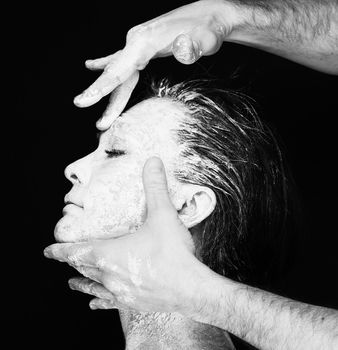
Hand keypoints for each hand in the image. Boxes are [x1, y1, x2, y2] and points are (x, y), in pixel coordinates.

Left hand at [44, 157, 209, 313]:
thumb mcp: (163, 214)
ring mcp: (120, 292)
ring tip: (72, 283)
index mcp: (110, 254)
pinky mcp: (132, 303)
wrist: (191, 288)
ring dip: (81, 283)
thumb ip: (155, 187)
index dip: (60, 251)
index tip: (48, 251)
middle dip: (72, 263)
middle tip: (63, 260)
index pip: (76, 252)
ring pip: (92, 287)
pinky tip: (94, 304)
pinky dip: (99, 302)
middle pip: (83, 269)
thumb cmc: (173, 254)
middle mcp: (110, 275)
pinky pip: (108, 303)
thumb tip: (152, 162)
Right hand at [74, 0, 233, 129]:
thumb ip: (193, 46)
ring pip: (118, 72)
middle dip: (100, 95)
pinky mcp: (143, 47)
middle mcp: (136, 41)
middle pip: (114, 73)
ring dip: (106, 92)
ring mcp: (138, 43)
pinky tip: (93, 65)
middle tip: (92, 117)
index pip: (118, 69)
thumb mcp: (206, 39)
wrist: (210, 16)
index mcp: (144, 41)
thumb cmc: (208, 29)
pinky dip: (109, 70)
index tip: (84, 101)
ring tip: (96, 112)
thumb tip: (183, 49)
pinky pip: (123, 64)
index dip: (101, 87)